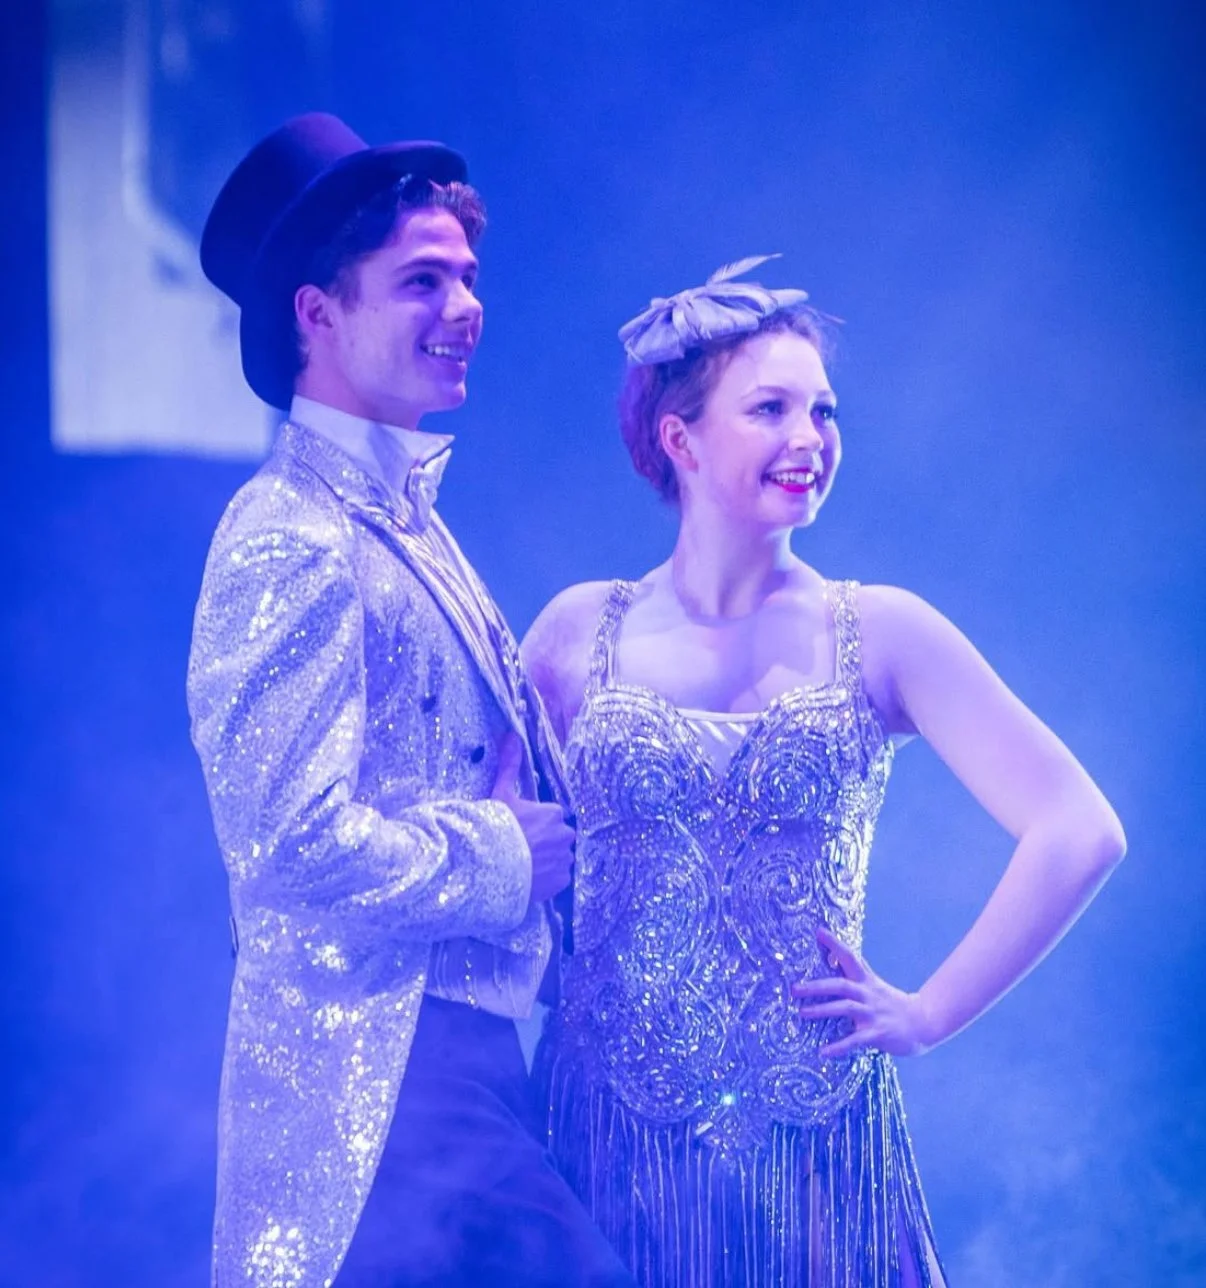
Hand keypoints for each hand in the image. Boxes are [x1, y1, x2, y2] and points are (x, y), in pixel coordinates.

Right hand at [490, 732, 575, 904]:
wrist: (491, 865)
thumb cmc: (497, 828)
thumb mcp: (501, 793)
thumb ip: (510, 765)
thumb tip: (512, 734)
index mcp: (553, 813)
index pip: (549, 817)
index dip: (534, 824)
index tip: (519, 829)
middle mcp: (565, 834)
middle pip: (557, 837)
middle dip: (544, 842)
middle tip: (521, 848)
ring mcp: (564, 859)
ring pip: (558, 857)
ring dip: (547, 860)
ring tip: (523, 865)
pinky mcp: (561, 881)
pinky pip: (558, 878)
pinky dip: (547, 879)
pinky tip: (529, 877)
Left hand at [790, 927, 936, 1058]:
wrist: (923, 1022)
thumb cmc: (892, 1003)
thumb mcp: (874, 985)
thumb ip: (855, 975)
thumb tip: (833, 959)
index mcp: (866, 981)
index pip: (849, 957)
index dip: (834, 944)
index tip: (818, 931)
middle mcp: (868, 994)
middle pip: (840, 985)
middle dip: (816, 986)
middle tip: (794, 989)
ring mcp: (873, 1013)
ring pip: (845, 1008)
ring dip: (822, 1010)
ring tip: (801, 1013)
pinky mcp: (878, 1033)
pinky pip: (855, 1040)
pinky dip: (838, 1046)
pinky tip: (823, 1052)